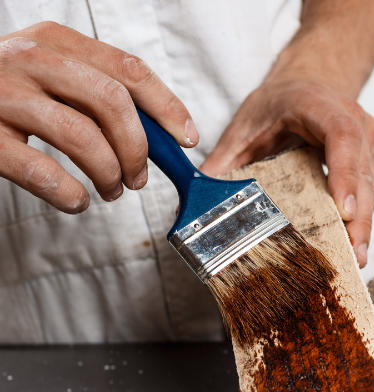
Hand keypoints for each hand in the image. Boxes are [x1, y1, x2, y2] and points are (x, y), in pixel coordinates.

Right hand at [0, 21, 197, 212]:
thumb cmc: (7, 93)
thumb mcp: (52, 75)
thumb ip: (99, 94)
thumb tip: (163, 137)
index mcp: (56, 41)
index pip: (128, 70)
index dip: (167, 108)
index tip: (187, 138)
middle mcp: (28, 58)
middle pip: (112, 102)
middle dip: (138, 149)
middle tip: (138, 178)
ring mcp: (2, 94)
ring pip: (82, 137)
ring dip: (108, 174)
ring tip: (109, 190)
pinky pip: (40, 170)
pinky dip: (68, 193)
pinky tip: (75, 200)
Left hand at [200, 76, 373, 267]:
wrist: (306, 85)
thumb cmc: (279, 105)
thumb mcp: (244, 128)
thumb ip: (223, 164)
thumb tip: (195, 205)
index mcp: (318, 104)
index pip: (341, 136)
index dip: (344, 173)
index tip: (342, 210)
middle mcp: (353, 118)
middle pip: (361, 170)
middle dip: (358, 217)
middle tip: (352, 254)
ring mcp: (370, 137)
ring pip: (372, 185)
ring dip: (364, 223)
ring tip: (354, 257)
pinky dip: (365, 216)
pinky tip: (353, 241)